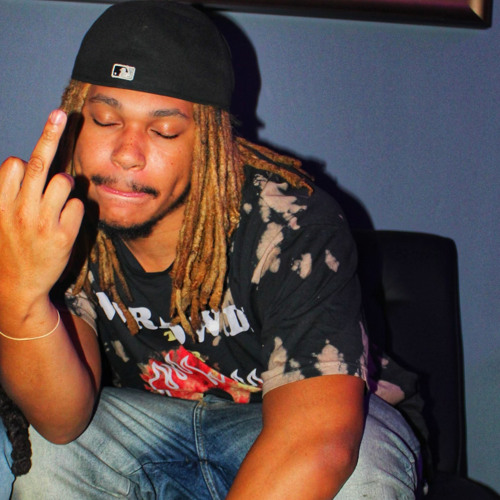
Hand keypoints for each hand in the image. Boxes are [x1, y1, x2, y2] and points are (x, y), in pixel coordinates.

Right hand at [0, 110, 83, 315]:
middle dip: (50, 134)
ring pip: (64, 181)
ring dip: (65, 185)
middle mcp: (19, 210)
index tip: (32, 152)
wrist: (18, 287)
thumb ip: (11, 192)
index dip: (23, 161)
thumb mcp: (1, 219)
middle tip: (60, 114)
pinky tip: (64, 225)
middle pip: (38, 163)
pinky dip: (75, 210)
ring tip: (56, 204)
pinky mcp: (64, 236)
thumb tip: (23, 162)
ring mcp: (43, 223)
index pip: (12, 164)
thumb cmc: (12, 247)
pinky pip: (79, 206)